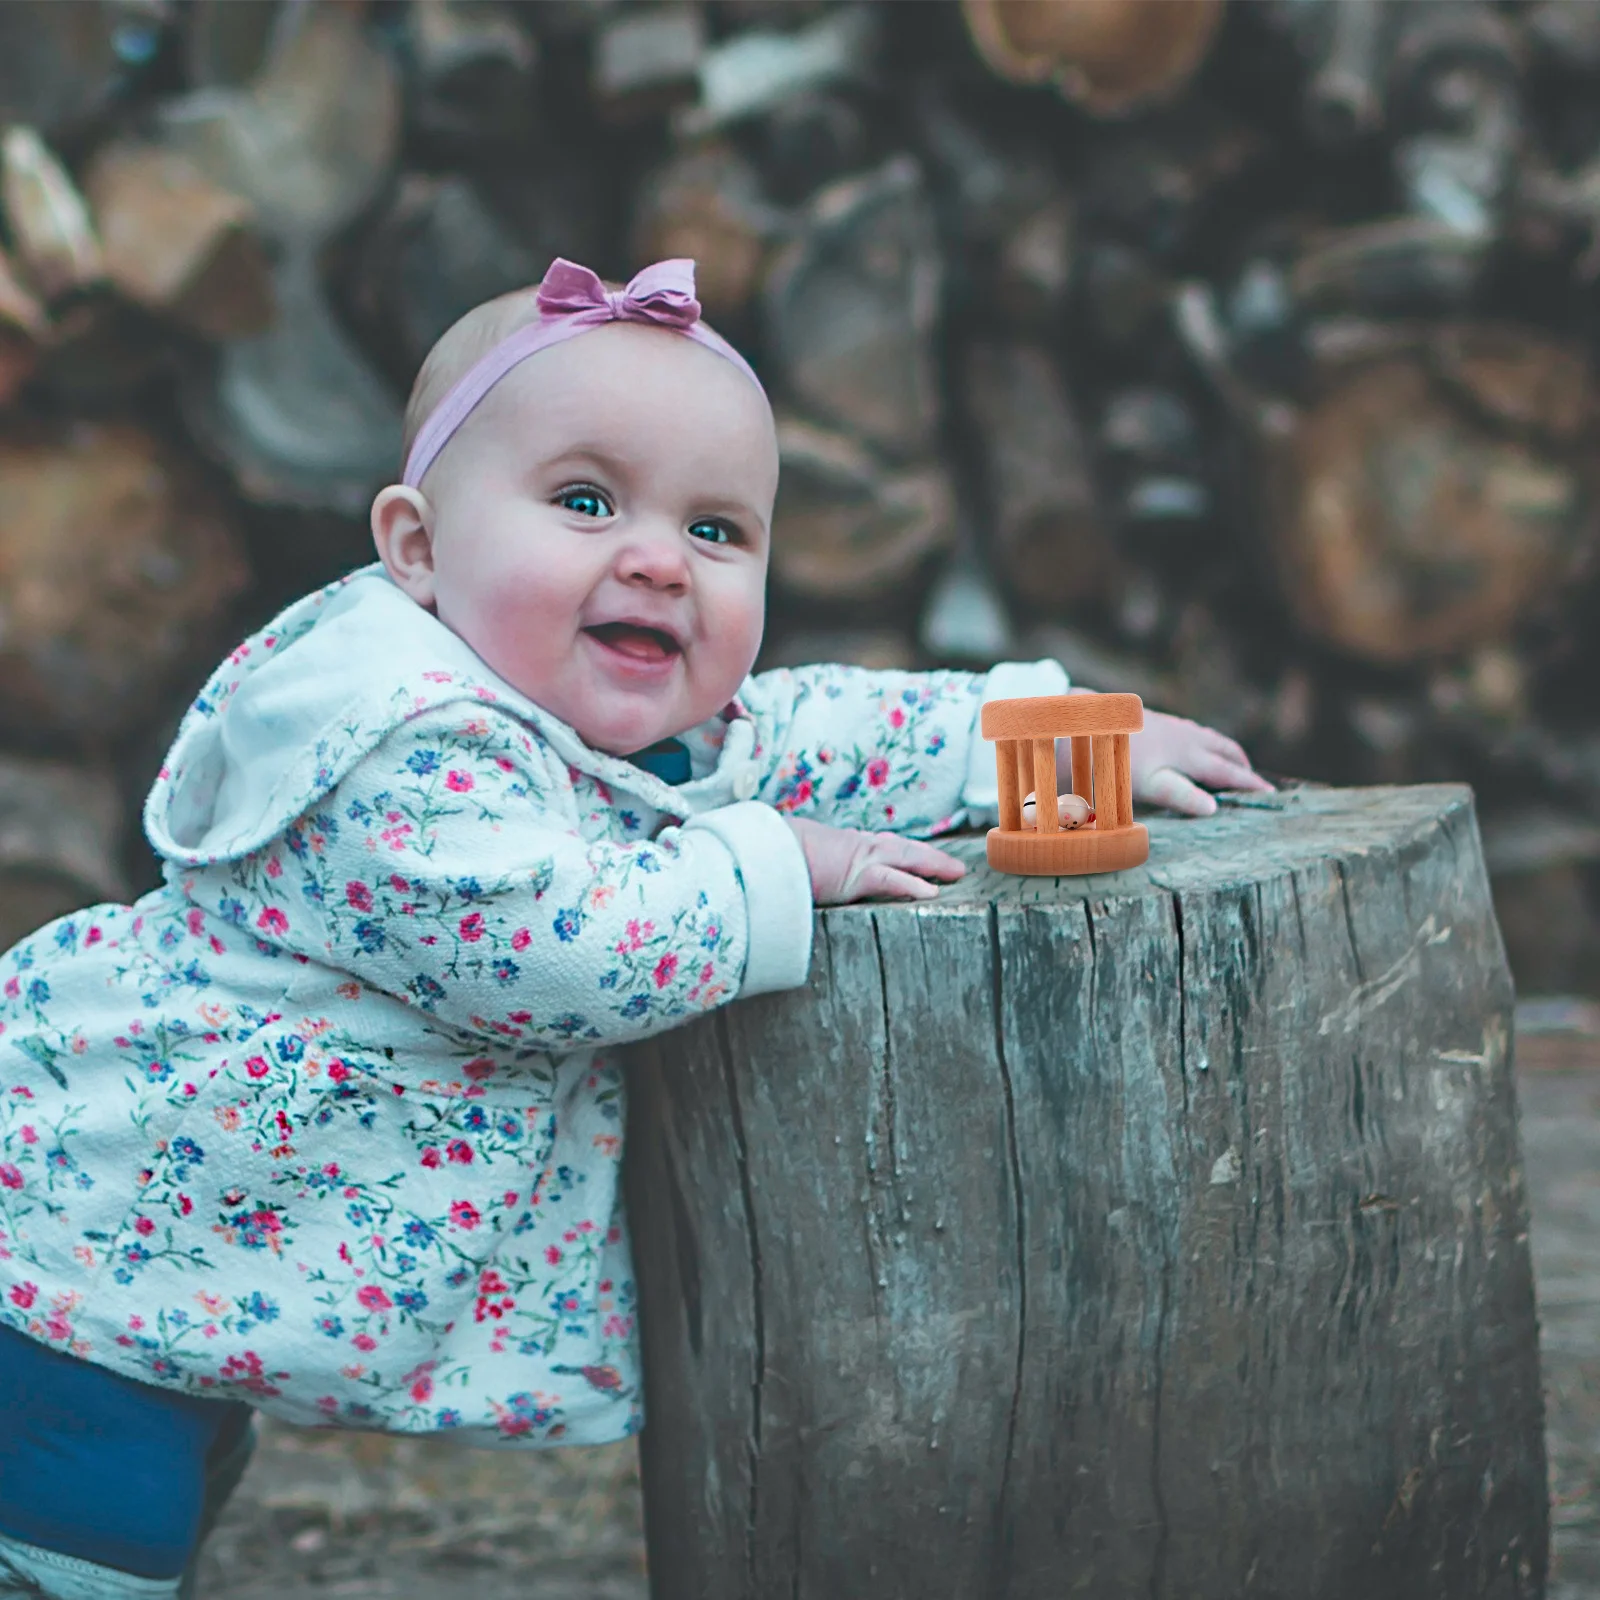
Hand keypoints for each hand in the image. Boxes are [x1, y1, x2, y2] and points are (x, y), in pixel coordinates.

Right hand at [784, 816, 967, 904]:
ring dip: (933, 864)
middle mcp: (856, 845)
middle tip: (953, 865)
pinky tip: (932, 891)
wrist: (766, 848)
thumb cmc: (776, 851)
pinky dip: (912, 885)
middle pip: (902, 848)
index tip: (915, 853)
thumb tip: (791, 867)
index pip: (880, 844)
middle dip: (928, 855)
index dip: (900, 849)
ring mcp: (859, 858)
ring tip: (956, 872)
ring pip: (906, 857)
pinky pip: (891, 880)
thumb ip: (803, 858)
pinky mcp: (855, 876)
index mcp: (843, 842)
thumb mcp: (793, 853)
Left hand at [1125, 710, 1272, 816]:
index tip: (1270, 793)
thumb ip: (1180, 795)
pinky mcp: (1150, 719)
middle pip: (1222, 749)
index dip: (1249, 784)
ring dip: (1223, 751)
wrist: (1079, 720)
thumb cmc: (1111, 759)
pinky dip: (1202, 740)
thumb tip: (1213, 808)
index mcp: (1188, 753)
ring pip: (1206, 737)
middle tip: (1254, 780)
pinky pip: (1189, 730)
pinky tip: (1189, 745)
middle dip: (1241, 765)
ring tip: (1228, 761)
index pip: (1227, 772)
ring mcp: (1167, 725)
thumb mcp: (1146, 784)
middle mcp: (1183, 736)